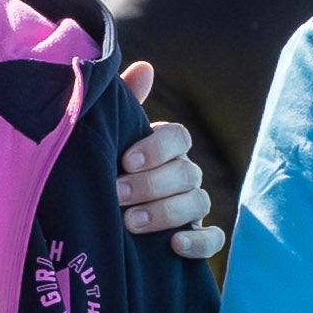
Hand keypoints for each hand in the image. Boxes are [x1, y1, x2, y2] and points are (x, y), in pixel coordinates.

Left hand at [112, 62, 223, 261]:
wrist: (98, 222)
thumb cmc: (105, 172)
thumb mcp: (109, 141)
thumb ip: (125, 107)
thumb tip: (144, 67)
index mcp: (166, 149)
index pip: (179, 137)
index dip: (157, 147)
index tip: (126, 159)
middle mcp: (184, 175)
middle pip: (186, 172)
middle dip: (152, 184)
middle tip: (118, 194)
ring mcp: (193, 208)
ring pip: (199, 204)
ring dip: (167, 212)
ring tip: (132, 222)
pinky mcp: (197, 239)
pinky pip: (214, 239)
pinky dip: (200, 242)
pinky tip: (175, 245)